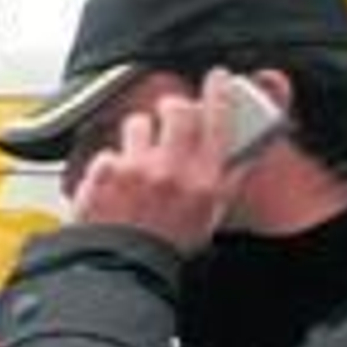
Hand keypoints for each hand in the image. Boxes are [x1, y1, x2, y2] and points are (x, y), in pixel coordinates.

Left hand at [73, 68, 249, 254]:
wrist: (125, 268)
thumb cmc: (169, 245)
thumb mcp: (212, 215)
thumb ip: (227, 177)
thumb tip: (241, 147)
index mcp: (205, 180)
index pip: (220, 120)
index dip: (220, 92)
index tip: (217, 78)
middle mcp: (172, 169)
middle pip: (177, 110)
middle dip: (174, 108)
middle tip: (171, 117)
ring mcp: (135, 169)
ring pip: (137, 124)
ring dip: (138, 136)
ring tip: (138, 161)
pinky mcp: (104, 173)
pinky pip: (108, 151)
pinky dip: (109, 164)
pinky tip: (114, 183)